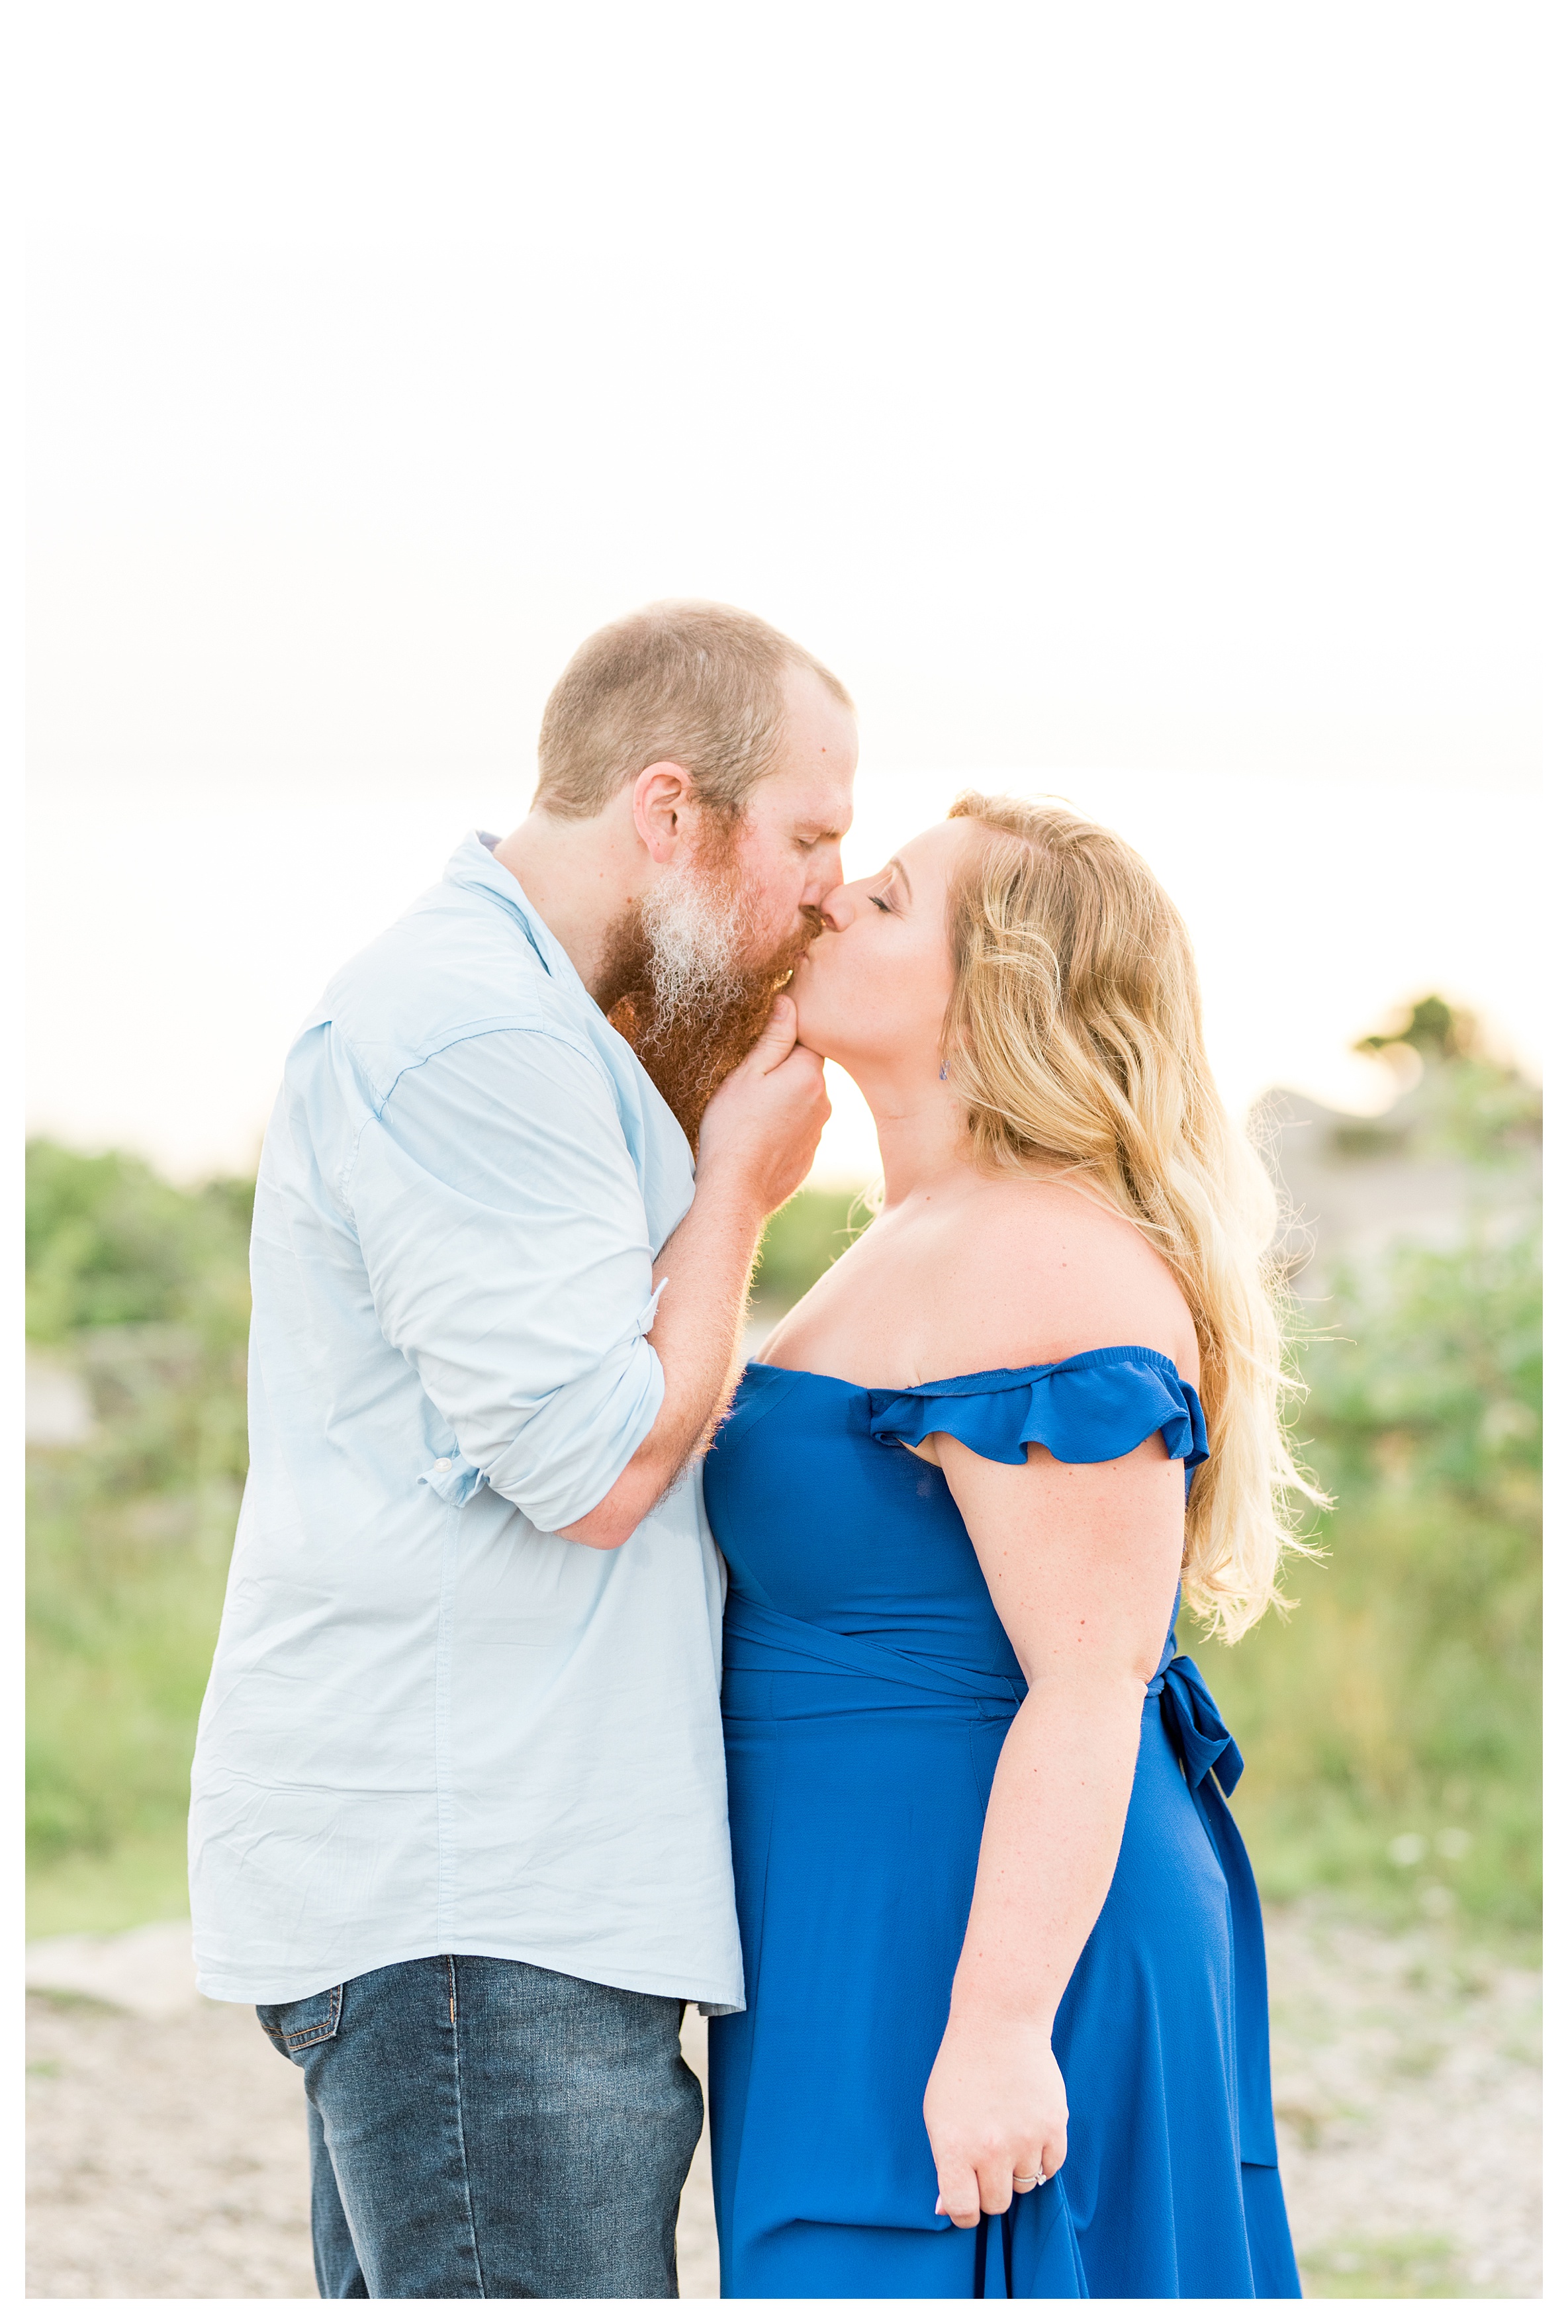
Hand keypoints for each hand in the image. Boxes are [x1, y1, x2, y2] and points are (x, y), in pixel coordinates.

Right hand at [695, 994, 829, 1214]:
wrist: (736, 1189)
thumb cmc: (733, 1127)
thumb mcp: (747, 1074)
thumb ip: (773, 1037)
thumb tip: (790, 1000)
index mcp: (810, 1074)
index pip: (807, 1039)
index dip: (783, 1039)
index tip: (761, 1048)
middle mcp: (825, 1101)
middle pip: (806, 1071)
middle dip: (783, 1071)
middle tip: (750, 1084)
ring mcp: (819, 1131)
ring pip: (803, 1100)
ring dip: (783, 1100)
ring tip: (751, 1114)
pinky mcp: (810, 1155)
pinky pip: (798, 1128)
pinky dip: (782, 1127)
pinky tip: (758, 1137)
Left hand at [923, 2014, 1067, 2229]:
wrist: (999, 2025)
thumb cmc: (961, 2070)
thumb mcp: (937, 2115)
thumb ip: (944, 2164)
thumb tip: (948, 2209)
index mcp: (955, 2149)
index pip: (962, 2210)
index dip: (964, 2211)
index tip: (967, 2199)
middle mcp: (991, 2150)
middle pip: (997, 2203)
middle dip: (991, 2188)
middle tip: (987, 2160)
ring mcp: (1026, 2139)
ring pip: (1026, 2185)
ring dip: (1017, 2169)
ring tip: (1008, 2132)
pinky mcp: (1054, 2127)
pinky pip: (1052, 2166)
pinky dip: (1042, 2156)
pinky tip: (1029, 2128)